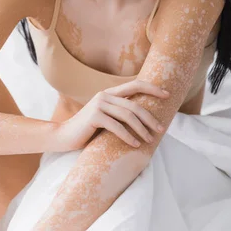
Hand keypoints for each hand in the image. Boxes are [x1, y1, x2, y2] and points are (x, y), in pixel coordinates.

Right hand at [52, 79, 169, 151]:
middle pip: (135, 104)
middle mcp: (104, 95)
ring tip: (150, 140)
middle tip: (161, 129)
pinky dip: (128, 137)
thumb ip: (120, 113)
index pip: (135, 84)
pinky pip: (116, 127)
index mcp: (109, 93)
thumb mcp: (106, 118)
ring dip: (142, 129)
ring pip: (128, 115)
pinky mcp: (94, 117)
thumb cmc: (88, 130)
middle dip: (150, 117)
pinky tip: (135, 145)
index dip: (152, 88)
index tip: (167, 95)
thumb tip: (145, 118)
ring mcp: (98, 105)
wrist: (63, 136)